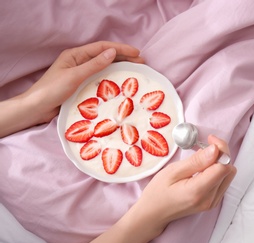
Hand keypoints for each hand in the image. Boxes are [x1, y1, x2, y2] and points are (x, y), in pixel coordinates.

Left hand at [25, 41, 143, 122]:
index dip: (121, 49)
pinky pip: (100, 79)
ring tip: (135, 71)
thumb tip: (112, 53)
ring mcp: (81, 74)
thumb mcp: (74, 76)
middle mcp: (79, 62)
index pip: (102, 48)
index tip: (136, 52)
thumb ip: (94, 65)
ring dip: (120, 68)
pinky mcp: (81, 86)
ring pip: (104, 68)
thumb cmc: (52, 91)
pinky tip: (121, 83)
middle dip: (124, 58)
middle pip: (105, 57)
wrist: (36, 108)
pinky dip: (112, 79)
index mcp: (76, 55)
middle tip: (141, 62)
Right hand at [67, 135, 235, 242]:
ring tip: (195, 157)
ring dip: (215, 162)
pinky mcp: (207, 202)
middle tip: (201, 145)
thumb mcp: (170, 173)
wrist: (148, 219)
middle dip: (218, 153)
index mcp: (199, 189)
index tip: (207, 138)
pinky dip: (212, 171)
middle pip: (228, 168)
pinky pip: (218, 182)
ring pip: (225, 175)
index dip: (218, 147)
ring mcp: (209, 202)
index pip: (222, 163)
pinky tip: (196, 168)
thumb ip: (194, 160)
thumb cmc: (153, 195)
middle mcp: (208, 197)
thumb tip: (214, 148)